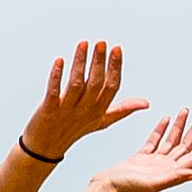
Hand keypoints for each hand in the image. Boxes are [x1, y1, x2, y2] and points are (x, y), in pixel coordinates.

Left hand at [21, 41, 140, 162]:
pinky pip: (53, 92)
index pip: (111, 87)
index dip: (115, 68)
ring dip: (80, 64)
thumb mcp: (102, 121)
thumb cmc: (74, 130)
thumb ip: (122, 110)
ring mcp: (66, 111)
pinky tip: (59, 60)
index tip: (116, 48)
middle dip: (99, 62)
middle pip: (95, 84)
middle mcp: (85, 110)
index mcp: (99, 111)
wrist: (46, 148)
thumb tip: (146, 103)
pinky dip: (56, 76)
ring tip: (83, 44)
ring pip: (76, 85)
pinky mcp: (49, 111)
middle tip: (101, 43)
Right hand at [87, 109, 191, 191]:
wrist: (106, 187)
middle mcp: (166, 167)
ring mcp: (154, 161)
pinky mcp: (142, 157)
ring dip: (180, 126)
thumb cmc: (128, 188)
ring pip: (172, 140)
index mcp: (172, 172)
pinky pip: (155, 140)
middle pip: (186, 145)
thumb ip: (175, 177)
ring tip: (186, 110)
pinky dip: (161, 129)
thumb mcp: (154, 183)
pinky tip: (166, 119)